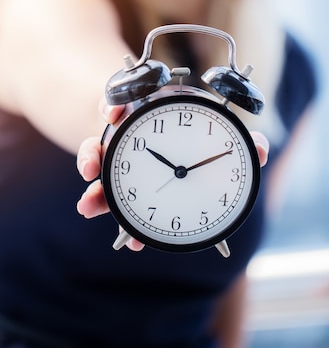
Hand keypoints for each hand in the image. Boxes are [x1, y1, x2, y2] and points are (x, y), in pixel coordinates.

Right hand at [76, 101, 268, 251]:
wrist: (189, 157)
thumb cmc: (203, 140)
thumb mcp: (222, 138)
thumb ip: (243, 142)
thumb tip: (261, 149)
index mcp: (150, 117)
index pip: (125, 106)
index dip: (114, 107)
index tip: (112, 115)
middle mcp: (131, 139)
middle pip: (105, 144)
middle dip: (92, 155)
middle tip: (90, 170)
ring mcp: (124, 165)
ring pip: (102, 176)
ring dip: (94, 191)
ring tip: (87, 207)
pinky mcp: (125, 188)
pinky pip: (117, 203)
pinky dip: (121, 220)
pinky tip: (131, 241)